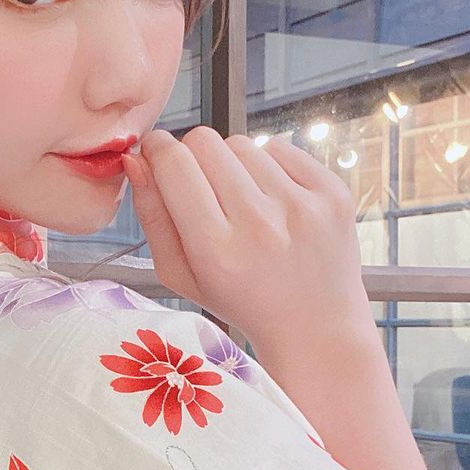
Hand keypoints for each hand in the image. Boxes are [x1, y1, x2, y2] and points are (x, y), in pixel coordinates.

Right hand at [121, 126, 374, 353]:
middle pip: (205, 142)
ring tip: (243, 202)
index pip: (174, 164)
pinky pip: (280, 147)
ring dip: (233, 164)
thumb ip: (152, 217)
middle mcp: (261, 224)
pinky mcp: (332, 193)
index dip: (157, 150)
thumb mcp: (181, 275)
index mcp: (216, 250)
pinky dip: (268, 166)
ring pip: (241, 143)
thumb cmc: (241, 302)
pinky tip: (273, 200)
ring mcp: (303, 205)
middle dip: (192, 156)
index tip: (156, 155)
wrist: (316, 326)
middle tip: (203, 188)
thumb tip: (137, 160)